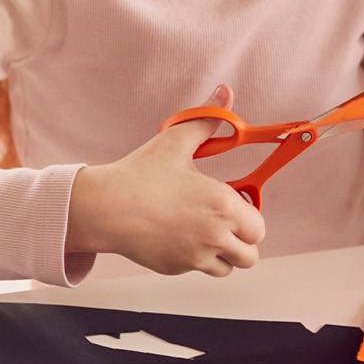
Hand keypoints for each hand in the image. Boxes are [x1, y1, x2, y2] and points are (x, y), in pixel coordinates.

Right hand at [69, 83, 266, 276]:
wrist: (105, 207)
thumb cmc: (139, 175)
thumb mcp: (175, 141)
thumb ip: (207, 118)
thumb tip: (224, 94)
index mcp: (223, 205)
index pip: (259, 227)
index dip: (250, 218)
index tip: (234, 207)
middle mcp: (214, 235)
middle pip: (250, 255)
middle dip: (242, 242)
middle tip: (223, 224)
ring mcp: (195, 257)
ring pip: (227, 267)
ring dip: (221, 254)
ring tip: (201, 232)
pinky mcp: (175, 268)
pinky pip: (197, 269)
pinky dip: (194, 258)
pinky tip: (175, 236)